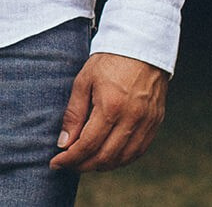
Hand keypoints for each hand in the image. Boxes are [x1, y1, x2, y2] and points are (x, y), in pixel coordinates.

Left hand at [50, 53, 167, 171]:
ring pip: (123, 159)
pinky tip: (109, 156)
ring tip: (85, 162)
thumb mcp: (84, 81)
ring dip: (102, 165)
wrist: (142, 45)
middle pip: (105, 157)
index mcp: (111, 107)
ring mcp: (147, 122)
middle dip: (83, 165)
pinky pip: (139, 151)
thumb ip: (74, 113)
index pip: (87, 145)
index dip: (70, 158)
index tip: (56, 163)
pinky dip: (122, 159)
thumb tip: (64, 143)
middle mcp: (131, 119)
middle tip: (68, 164)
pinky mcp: (156, 122)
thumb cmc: (109, 60)